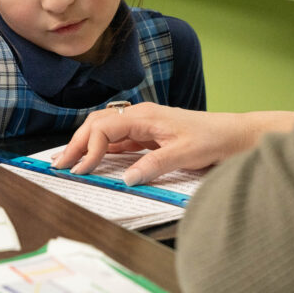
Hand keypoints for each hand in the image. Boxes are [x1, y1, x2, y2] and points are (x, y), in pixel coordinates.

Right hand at [54, 103, 293, 184]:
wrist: (235, 134)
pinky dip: (101, 150)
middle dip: (76, 143)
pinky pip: (119, 141)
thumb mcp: (185, 154)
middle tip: (57, 164)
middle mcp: (140, 117)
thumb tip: (126, 178)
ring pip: (105, 131)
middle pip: (97, 124)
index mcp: (144, 116)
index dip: (88, 148)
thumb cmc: (213, 139)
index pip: (104, 128)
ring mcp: (144, 126)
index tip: (80, 170)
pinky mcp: (150, 136)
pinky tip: (94, 161)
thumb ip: (154, 164)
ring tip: (67, 161)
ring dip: (85, 144)